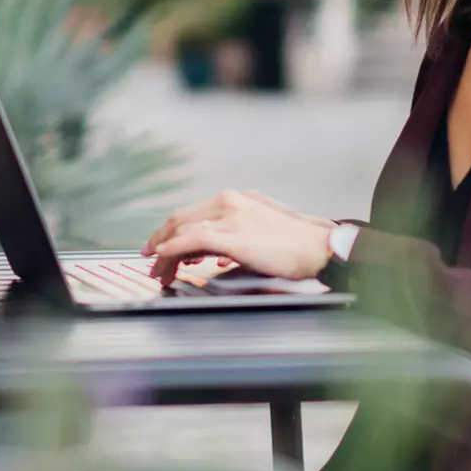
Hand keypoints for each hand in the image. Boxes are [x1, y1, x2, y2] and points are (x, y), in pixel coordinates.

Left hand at [140, 190, 334, 283]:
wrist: (319, 248)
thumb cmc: (297, 244)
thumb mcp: (260, 229)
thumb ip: (235, 235)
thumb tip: (213, 252)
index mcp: (236, 199)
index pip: (193, 213)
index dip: (172, 230)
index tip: (161, 245)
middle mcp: (229, 202)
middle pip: (181, 219)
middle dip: (161, 240)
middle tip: (151, 260)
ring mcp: (229, 217)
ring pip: (182, 230)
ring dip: (164, 251)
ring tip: (158, 271)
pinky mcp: (231, 236)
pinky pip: (191, 240)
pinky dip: (172, 248)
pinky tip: (163, 257)